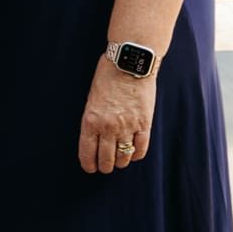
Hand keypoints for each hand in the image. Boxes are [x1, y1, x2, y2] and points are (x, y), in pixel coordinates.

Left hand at [78, 58, 154, 173]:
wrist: (129, 63)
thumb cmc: (107, 77)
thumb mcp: (92, 99)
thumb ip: (93, 120)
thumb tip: (95, 139)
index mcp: (90, 120)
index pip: (87, 153)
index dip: (89, 165)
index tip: (91, 168)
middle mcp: (108, 127)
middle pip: (107, 160)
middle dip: (105, 166)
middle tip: (105, 166)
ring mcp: (127, 127)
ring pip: (124, 157)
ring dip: (121, 162)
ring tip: (119, 160)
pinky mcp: (144, 124)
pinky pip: (141, 149)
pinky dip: (136, 154)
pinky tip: (133, 152)